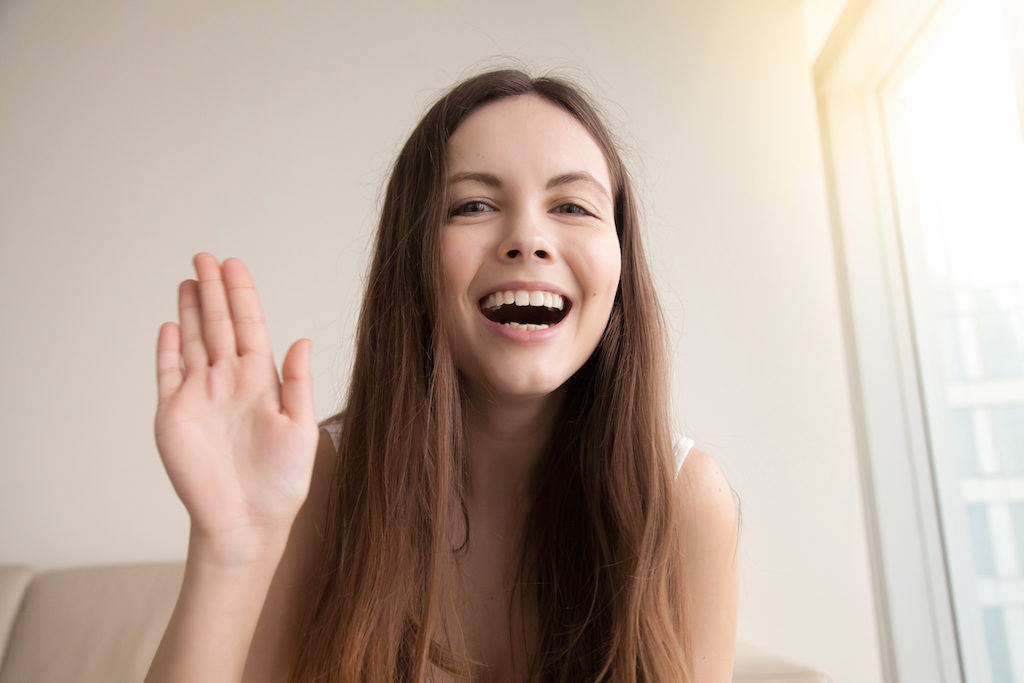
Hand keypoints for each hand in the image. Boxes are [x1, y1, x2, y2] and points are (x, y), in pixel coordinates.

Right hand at [154, 253, 318, 564]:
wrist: (247, 522)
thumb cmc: (281, 482)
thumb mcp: (300, 428)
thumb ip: (299, 383)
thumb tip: (302, 339)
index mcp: (261, 381)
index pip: (249, 327)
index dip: (241, 295)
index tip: (234, 266)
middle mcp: (229, 382)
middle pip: (219, 326)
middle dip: (213, 291)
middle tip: (205, 257)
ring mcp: (199, 396)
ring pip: (194, 342)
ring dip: (191, 311)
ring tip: (189, 279)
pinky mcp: (173, 415)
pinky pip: (168, 373)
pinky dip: (167, 350)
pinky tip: (171, 325)